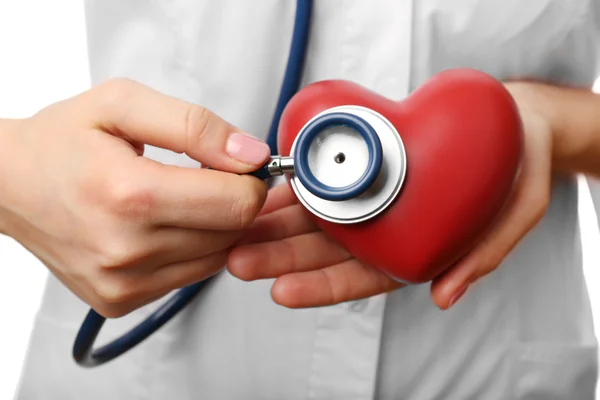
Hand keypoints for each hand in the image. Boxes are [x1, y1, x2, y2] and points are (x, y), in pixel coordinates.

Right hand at [0, 78, 269, 317]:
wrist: (7, 185)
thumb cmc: (60, 141)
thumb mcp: (124, 104)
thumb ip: (196, 126)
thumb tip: (252, 155)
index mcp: (130, 195)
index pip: (237, 205)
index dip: (250, 182)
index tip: (236, 166)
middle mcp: (127, 250)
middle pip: (232, 233)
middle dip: (233, 202)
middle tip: (205, 177)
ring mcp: (123, 283)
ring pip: (217, 258)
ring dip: (214, 227)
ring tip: (180, 199)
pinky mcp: (120, 300)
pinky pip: (189, 277)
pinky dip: (191, 250)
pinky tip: (163, 225)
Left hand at [228, 83, 551, 309]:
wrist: (511, 124)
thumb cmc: (515, 172)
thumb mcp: (515, 212)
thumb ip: (482, 254)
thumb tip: (448, 295)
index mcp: (411, 249)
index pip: (361, 277)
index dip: (320, 287)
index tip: (283, 290)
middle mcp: (382, 229)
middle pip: (324, 250)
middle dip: (280, 256)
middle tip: (240, 259)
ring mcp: (369, 199)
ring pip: (314, 216)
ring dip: (274, 224)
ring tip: (237, 230)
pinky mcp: (360, 168)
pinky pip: (322, 178)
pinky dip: (293, 185)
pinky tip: (264, 191)